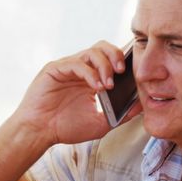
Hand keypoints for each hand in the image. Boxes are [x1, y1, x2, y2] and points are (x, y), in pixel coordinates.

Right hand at [9, 41, 141, 146]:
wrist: (39, 132)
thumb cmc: (65, 128)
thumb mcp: (101, 123)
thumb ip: (122, 115)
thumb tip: (142, 106)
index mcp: (92, 78)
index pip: (111, 59)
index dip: (125, 59)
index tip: (136, 70)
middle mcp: (81, 69)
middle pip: (103, 47)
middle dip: (117, 55)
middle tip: (124, 71)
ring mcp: (68, 67)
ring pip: (92, 52)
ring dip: (105, 66)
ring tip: (109, 84)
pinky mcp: (55, 68)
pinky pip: (76, 63)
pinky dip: (90, 73)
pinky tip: (96, 87)